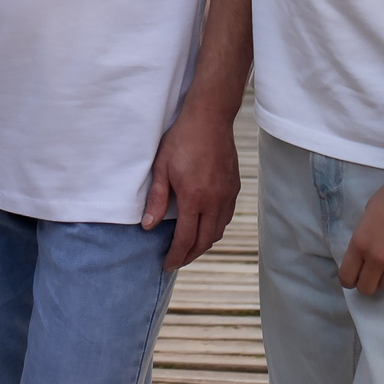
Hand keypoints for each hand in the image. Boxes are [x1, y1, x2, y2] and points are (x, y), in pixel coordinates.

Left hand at [143, 113, 239, 270]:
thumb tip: (148, 226)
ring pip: (218, 231)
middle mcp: (214, 202)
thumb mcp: (162, 168)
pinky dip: (215, 228)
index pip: (185, 239)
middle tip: (177, 261)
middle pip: (204, 241)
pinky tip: (205, 226)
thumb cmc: (182, 140)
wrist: (210, 118)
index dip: (176, 256)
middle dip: (190, 255)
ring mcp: (227, 195)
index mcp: (194, 199)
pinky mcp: (234, 187)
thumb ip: (156, 199)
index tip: (167, 264)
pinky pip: (226, 217)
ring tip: (189, 246)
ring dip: (204, 243)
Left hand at [338, 175, 383, 294]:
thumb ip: (364, 239)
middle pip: (367, 288)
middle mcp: (378, 257)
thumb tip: (363, 258)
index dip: (351, 279)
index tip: (358, 274)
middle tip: (377, 271)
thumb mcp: (368, 214)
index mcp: (360, 243)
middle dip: (369, 281)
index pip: (347, 278)